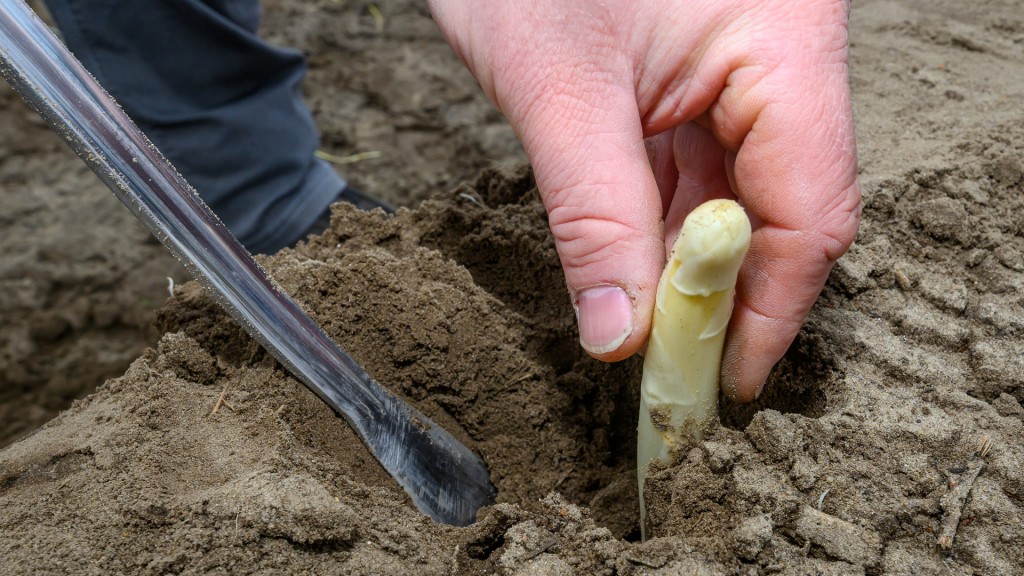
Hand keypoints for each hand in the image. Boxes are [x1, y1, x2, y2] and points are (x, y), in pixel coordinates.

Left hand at [429, 0, 860, 400]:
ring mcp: (739, 63)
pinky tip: (636, 271)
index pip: (810, 206)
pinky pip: (698, 167)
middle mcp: (781, 52)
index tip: (724, 380)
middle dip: (729, 295)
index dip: (772, 309)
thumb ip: (594, 217)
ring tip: (652, 335)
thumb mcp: (557, 92)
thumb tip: (619, 333)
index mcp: (783, 38)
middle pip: (786, 206)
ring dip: (694, 268)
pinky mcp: (695, 73)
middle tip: (678, 368)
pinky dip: (666, 226)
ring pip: (741, 194)